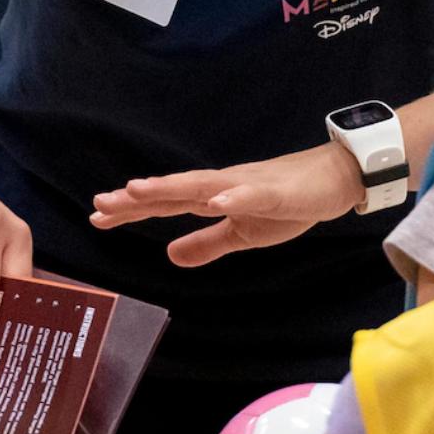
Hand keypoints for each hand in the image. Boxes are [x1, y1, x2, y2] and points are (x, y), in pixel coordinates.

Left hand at [88, 144, 361, 266]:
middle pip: (172, 191)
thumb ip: (206, 244)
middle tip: (101, 204)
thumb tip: (169, 255)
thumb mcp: (242, 233)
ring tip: (139, 191)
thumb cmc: (287, 201)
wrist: (335, 179)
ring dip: (169, 187)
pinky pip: (250, 194)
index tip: (98, 216)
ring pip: (201, 185)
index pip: (165, 203)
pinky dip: (232, 196)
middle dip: (137, 198)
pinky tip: (215, 200)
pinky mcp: (274, 191)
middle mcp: (221, 185)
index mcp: (212, 198)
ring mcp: (246, 185)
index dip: (131, 210)